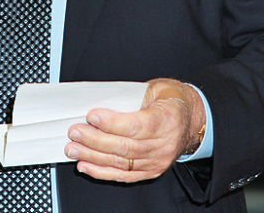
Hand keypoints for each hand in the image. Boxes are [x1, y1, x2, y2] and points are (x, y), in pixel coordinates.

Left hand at [64, 78, 205, 182]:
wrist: (190, 119)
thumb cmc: (171, 100)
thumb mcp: (155, 88)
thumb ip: (131, 97)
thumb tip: (100, 101)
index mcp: (167, 120)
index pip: (136, 126)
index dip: (112, 123)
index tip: (92, 116)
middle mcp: (164, 144)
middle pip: (125, 146)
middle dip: (95, 140)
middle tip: (75, 132)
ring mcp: (158, 160)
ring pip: (121, 162)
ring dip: (93, 156)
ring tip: (74, 149)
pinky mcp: (151, 171)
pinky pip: (124, 175)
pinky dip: (102, 172)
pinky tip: (86, 165)